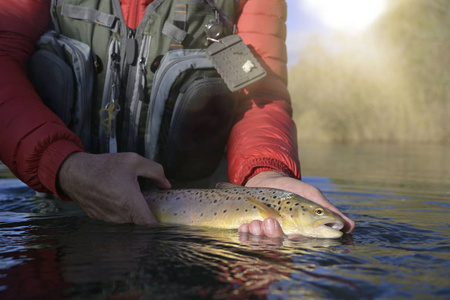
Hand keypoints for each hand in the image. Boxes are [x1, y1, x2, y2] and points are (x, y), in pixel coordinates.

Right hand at [57, 152, 170, 224]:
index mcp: (130, 203)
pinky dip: (120, 213)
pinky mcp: (99, 219)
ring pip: (128, 222)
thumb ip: (156, 171)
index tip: (165, 217)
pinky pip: (116, 219)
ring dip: (132, 213)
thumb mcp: (134, 161)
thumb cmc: (105, 166)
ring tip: (130, 197)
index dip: (160, 224)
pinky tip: (118, 199)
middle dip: (146, 215)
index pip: (149, 225)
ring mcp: (108, 220)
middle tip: (150, 202)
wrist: (75, 172)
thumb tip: (167, 185)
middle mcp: (119, 216)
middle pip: (140, 223)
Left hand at [239, 171, 355, 236]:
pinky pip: (246, 238)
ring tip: (255, 221)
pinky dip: (245, 232)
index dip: (295, 242)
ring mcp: (265, 234)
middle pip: (277, 244)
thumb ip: (327, 210)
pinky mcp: (250, 230)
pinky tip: (245, 224)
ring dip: (257, 233)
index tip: (292, 236)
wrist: (266, 179)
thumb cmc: (291, 189)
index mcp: (298, 232)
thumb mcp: (310, 196)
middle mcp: (282, 236)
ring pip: (261, 242)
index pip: (299, 243)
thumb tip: (350, 227)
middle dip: (272, 235)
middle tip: (270, 221)